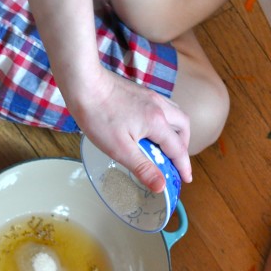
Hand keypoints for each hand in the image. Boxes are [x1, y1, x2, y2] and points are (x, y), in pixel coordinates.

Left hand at [72, 67, 191, 191]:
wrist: (84, 83)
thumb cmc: (99, 116)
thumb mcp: (120, 149)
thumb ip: (143, 168)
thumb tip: (161, 186)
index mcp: (157, 122)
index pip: (178, 149)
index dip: (183, 166)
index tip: (186, 179)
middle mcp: (159, 107)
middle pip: (183, 126)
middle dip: (183, 146)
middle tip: (176, 161)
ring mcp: (150, 96)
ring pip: (175, 114)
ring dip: (176, 132)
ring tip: (165, 145)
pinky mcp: (141, 92)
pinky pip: (163, 106)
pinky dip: (165, 120)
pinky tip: (150, 127)